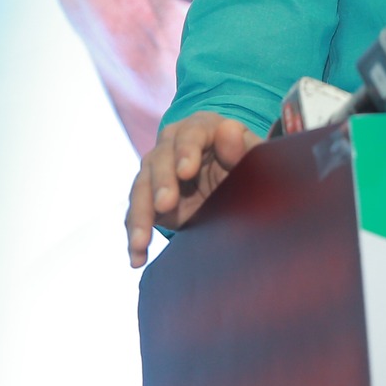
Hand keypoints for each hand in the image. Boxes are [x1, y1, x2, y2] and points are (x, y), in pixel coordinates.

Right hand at [125, 111, 258, 267]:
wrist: (232, 186)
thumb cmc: (245, 164)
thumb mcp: (251, 157)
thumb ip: (243, 147)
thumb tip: (229, 130)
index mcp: (200, 128)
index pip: (190, 134)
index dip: (187, 152)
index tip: (187, 172)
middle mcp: (171, 144)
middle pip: (159, 159)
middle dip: (161, 183)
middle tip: (165, 205)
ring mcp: (156, 170)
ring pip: (141, 187)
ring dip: (140, 214)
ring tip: (142, 241)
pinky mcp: (148, 197)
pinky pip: (136, 214)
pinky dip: (135, 235)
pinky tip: (138, 257)